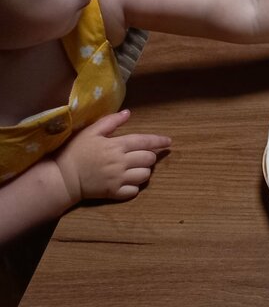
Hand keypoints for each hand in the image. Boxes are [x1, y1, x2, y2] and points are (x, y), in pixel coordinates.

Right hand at [54, 110, 171, 201]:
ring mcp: (119, 179)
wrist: (62, 178)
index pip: (145, 141)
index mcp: (116, 145)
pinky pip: (135, 190)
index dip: (159, 141)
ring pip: (145, 175)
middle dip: (150, 155)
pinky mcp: (114, 193)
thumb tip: (128, 113)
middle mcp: (121, 162)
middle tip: (142, 155)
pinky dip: (135, 186)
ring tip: (135, 167)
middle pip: (149, 159)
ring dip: (144, 170)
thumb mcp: (90, 132)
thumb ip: (110, 122)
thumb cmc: (75, 152)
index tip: (168, 142)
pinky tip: (128, 181)